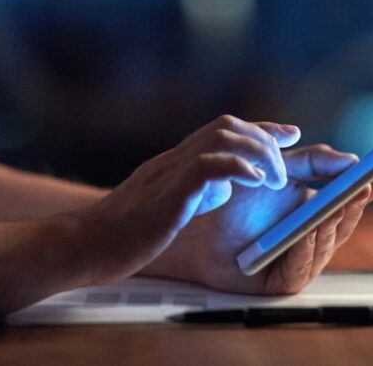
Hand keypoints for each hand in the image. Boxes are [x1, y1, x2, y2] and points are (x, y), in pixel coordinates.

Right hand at [78, 115, 300, 284]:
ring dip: (257, 153)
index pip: (224, 130)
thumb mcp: (167, 204)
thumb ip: (195, 189)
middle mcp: (175, 159)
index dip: (260, 128)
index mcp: (176, 162)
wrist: (85, 245)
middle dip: (263, 139)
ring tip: (274, 180)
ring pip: (222, 137)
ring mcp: (170, 173)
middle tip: (285, 168)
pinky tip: (256, 182)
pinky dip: (238, 169)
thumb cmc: (124, 233)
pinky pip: (207, 167)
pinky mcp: (167, 195)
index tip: (287, 134)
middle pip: (227, 126)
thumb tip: (224, 185)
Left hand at [140, 144, 372, 294]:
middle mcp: (312, 237)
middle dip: (356, 201)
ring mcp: (299, 259)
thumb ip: (312, 162)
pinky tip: (309, 229)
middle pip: (344, 221)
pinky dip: (307, 246)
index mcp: (316, 210)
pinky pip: (302, 266)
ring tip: (340, 200)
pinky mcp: (281, 282)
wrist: (194, 220)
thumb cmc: (233, 198)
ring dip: (334, 221)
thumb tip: (350, 158)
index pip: (352, 197)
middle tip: (364, 182)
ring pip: (327, 243)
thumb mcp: (278, 170)